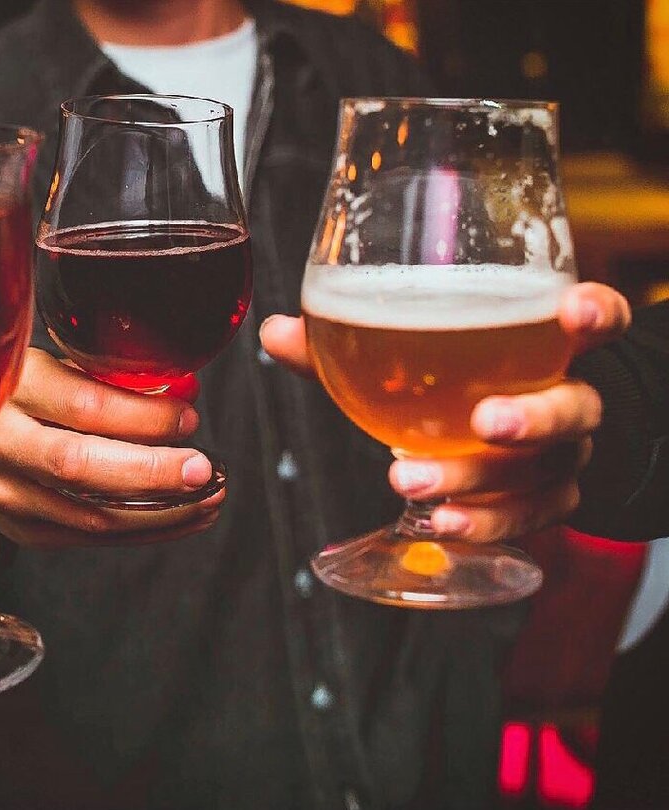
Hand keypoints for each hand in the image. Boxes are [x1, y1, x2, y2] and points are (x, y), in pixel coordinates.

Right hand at [0, 349, 224, 548]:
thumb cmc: (22, 392)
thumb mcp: (58, 366)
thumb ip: (114, 378)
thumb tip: (184, 392)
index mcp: (11, 387)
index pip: (84, 405)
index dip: (144, 416)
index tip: (187, 417)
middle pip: (82, 466)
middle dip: (155, 472)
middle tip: (205, 470)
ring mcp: (5, 493)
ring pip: (91, 515)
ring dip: (163, 512)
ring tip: (208, 497)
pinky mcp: (22, 529)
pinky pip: (91, 539)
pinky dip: (146, 531)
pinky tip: (183, 517)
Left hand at [260, 281, 631, 541]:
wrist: (522, 427)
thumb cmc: (465, 374)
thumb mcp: (418, 349)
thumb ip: (349, 338)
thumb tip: (276, 331)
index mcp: (549, 344)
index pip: (598, 320)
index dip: (596, 314)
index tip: (575, 312)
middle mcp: (569, 396)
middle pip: (574, 406)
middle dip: (535, 415)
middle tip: (486, 421)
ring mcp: (565, 454)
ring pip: (544, 470)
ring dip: (480, 478)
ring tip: (412, 481)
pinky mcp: (549, 499)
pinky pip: (527, 516)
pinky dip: (484, 521)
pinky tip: (440, 522)